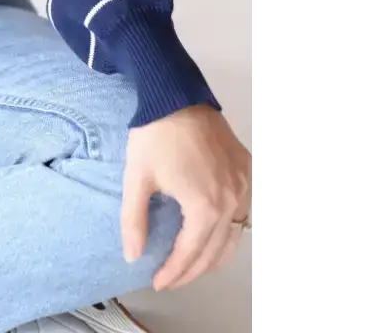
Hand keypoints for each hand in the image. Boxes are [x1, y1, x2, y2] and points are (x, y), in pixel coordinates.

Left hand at [121, 104, 251, 291]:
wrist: (175, 94)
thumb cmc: (154, 135)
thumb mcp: (137, 178)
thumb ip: (134, 220)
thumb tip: (132, 255)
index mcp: (205, 206)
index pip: (191, 253)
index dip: (173, 272)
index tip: (157, 282)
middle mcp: (231, 200)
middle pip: (215, 250)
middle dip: (192, 270)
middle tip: (171, 278)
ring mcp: (242, 185)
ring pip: (235, 235)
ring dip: (214, 255)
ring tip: (191, 265)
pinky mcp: (244, 169)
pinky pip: (242, 211)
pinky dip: (228, 230)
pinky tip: (213, 232)